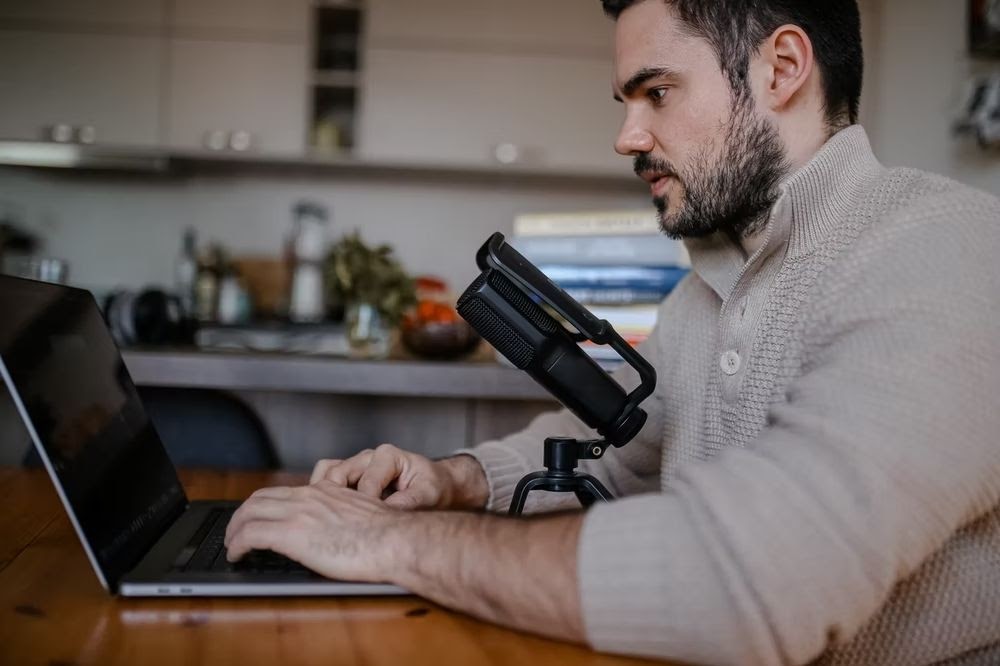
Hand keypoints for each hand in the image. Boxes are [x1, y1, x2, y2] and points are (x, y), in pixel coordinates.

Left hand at [223, 482, 403, 581]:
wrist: (393, 540)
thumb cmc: (387, 535)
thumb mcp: (360, 513)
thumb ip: (341, 514)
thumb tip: (334, 529)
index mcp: (324, 491)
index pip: (281, 492)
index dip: (262, 505)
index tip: (258, 518)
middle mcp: (307, 497)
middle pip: (259, 498)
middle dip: (241, 516)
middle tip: (236, 532)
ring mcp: (298, 513)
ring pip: (249, 512)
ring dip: (234, 529)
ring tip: (232, 545)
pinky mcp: (291, 534)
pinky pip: (251, 534)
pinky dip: (237, 545)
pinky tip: (237, 556)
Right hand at [309, 445, 487, 510]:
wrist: (437, 487)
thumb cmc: (433, 488)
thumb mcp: (428, 494)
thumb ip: (408, 502)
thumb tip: (385, 515)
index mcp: (388, 456)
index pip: (366, 483)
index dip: (365, 508)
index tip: (367, 528)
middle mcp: (368, 457)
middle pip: (338, 474)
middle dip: (338, 501)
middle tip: (341, 526)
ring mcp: (356, 467)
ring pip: (326, 474)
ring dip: (323, 495)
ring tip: (327, 519)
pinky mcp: (349, 479)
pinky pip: (326, 481)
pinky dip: (322, 496)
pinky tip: (327, 516)